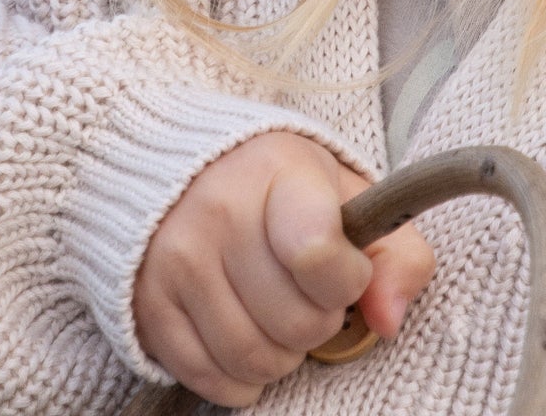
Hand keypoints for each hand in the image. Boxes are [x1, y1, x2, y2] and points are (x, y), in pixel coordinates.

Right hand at [133, 130, 435, 407]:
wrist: (183, 168)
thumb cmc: (280, 186)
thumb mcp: (347, 194)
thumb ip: (395, 253)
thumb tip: (389, 320)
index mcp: (277, 173)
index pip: (318, 253)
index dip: (347, 279)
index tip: (345, 265)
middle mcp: (219, 214)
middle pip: (295, 323)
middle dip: (320, 322)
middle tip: (311, 294)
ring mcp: (178, 261)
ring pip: (255, 359)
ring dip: (283, 355)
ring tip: (279, 315)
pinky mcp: (150, 304)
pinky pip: (211, 378)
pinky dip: (241, 377)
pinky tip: (247, 335)